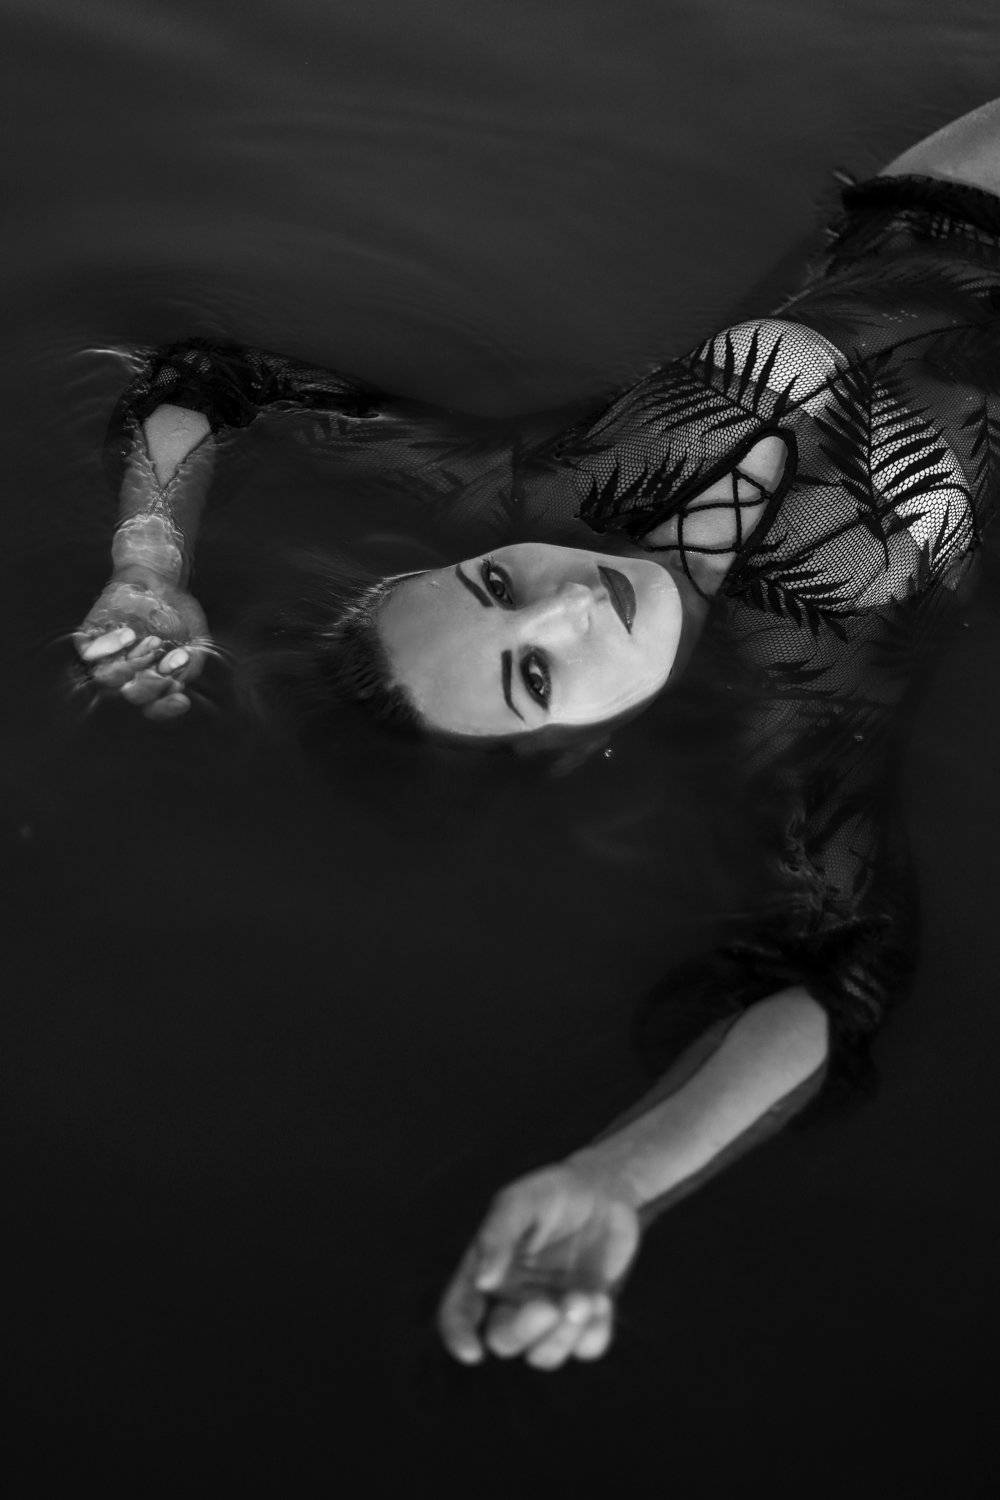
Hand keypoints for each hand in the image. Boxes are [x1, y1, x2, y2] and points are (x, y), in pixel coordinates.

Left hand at [73, 568, 210, 719]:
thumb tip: (177, 684)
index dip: (165, 707)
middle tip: (168, 660)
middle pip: (131, 694)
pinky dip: (107, 648)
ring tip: (153, 642)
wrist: (159, 577)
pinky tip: (129, 635)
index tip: (181, 697)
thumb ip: (191, 665)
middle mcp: (128, 674)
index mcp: (152, 680)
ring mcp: (108, 657)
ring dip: (130, 666)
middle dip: (152, 682)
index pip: (154, 706)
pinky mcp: (91, 637)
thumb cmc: (178, 612)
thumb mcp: (197, 639)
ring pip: (107, 678)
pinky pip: (88, 654)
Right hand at [437, 1159, 640, 1369]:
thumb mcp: (521, 1200)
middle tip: (551, 1306)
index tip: (472, 1353)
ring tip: (584, 1298)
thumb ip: (498, 1234)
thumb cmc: (553, 1192)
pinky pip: (586, 1349)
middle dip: (525, 1332)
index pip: (459, 1311)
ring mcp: (550, 1313)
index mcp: (487, 1271)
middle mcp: (514, 1299)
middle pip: (504, 1340)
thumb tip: (482, 1281)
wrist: (604, 1190)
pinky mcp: (585, 1320)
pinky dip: (594, 1334)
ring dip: (563, 1336)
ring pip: (544, 1355)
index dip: (458, 1336)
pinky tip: (601, 1300)